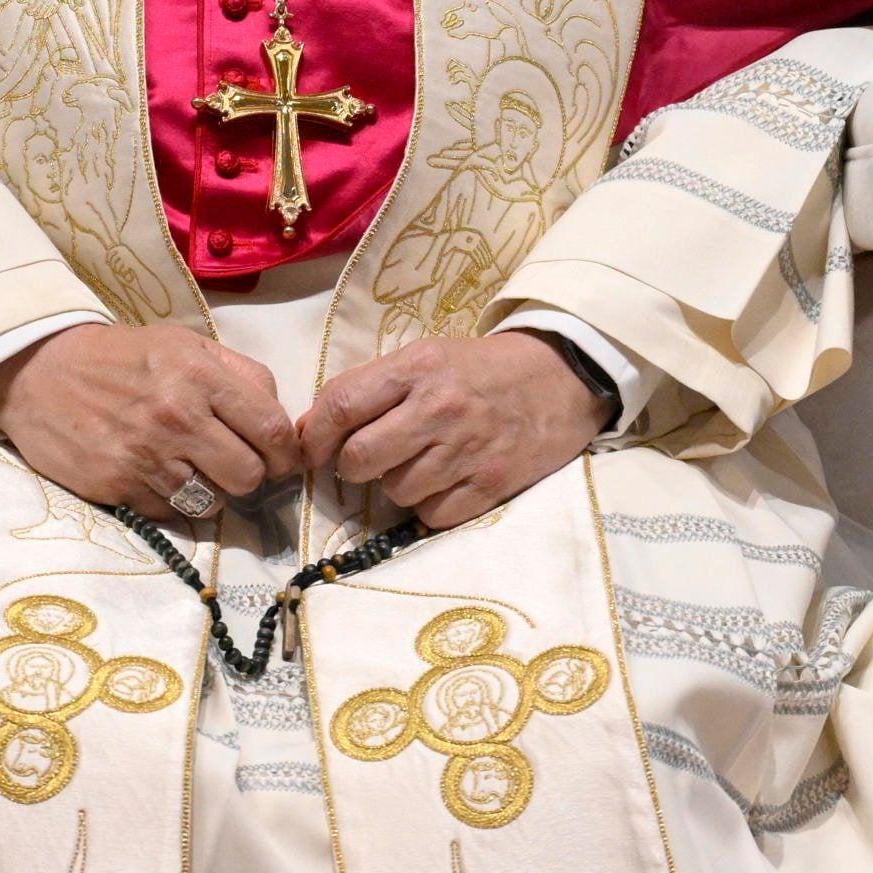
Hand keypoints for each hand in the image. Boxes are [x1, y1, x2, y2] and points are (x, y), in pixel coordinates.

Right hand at [0, 322, 302, 519]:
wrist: (39, 371)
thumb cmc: (120, 357)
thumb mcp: (183, 344)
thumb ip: (237, 374)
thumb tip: (278, 418)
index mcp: (200, 375)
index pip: (271, 429)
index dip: (285, 452)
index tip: (280, 458)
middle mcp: (177, 418)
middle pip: (249, 475)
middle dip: (249, 475)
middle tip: (232, 463)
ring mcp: (146, 457)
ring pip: (213, 503)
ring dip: (209, 491)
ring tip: (190, 468)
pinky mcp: (118, 488)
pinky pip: (170, 513)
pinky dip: (170, 501)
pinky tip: (154, 475)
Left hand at [298, 333, 601, 528]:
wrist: (560, 377)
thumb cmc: (480, 369)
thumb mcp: (425, 357)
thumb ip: (371, 389)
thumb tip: (312, 430)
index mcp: (416, 367)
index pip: (341, 405)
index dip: (316, 435)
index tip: (312, 449)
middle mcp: (438, 407)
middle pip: (359, 459)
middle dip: (351, 467)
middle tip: (366, 461)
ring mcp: (466, 449)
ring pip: (394, 491)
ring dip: (396, 484)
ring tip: (419, 463)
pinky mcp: (491, 484)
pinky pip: (432, 514)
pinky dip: (430, 505)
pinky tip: (445, 481)